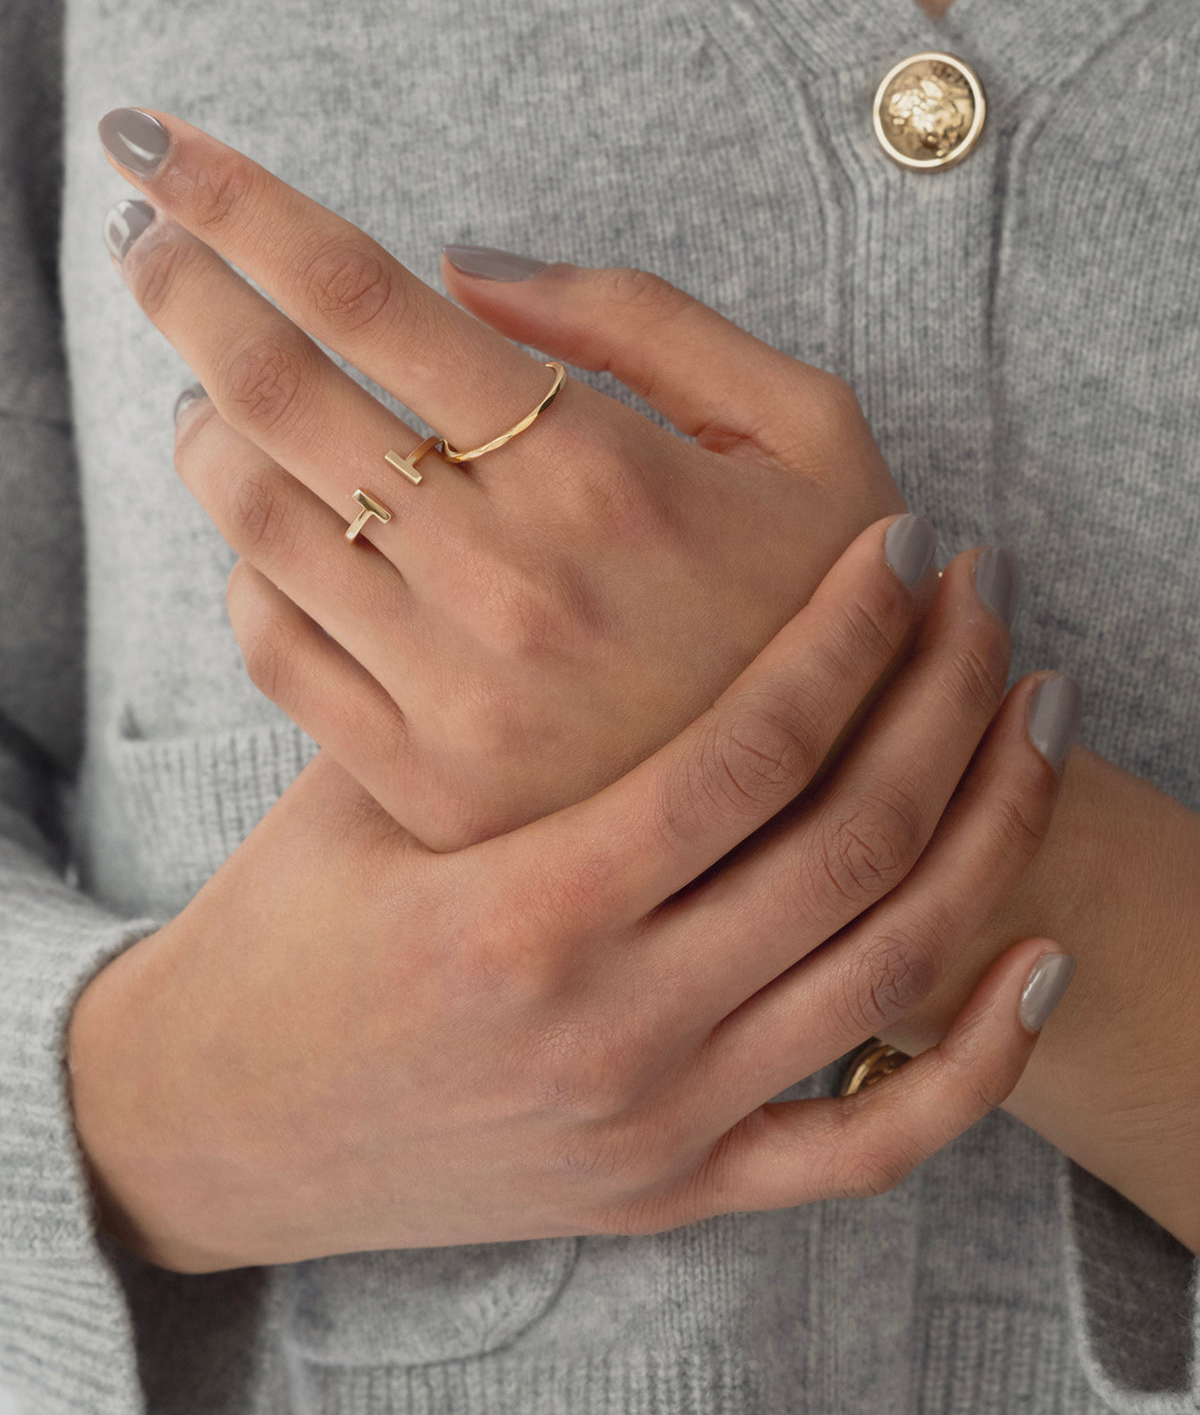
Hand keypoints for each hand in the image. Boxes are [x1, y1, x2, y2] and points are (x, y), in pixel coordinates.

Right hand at [65, 519, 1073, 1272]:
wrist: (229, 1125)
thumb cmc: (281, 935)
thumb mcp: (348, 794)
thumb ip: (458, 673)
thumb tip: (506, 498)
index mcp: (521, 913)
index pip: (746, 755)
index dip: (846, 637)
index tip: (900, 549)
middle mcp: (612, 1026)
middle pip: (849, 846)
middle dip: (944, 702)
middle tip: (985, 599)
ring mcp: (660, 1120)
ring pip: (888, 973)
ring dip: (991, 833)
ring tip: (1031, 717)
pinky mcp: (677, 1187)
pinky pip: (870, 1147)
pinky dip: (975, 1062)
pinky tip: (1035, 963)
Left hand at [100, 108, 909, 850]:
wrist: (846, 818)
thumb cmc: (835, 604)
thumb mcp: (807, 431)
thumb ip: (642, 319)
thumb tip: (462, 261)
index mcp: (601, 471)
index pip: (366, 294)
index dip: (240, 203)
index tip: (160, 148)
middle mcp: (510, 579)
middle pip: (277, 393)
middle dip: (186, 290)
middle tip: (149, 243)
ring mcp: (459, 691)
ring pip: (257, 523)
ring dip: (206, 428)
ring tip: (210, 388)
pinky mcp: (429, 780)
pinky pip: (278, 649)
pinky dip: (248, 569)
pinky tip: (273, 533)